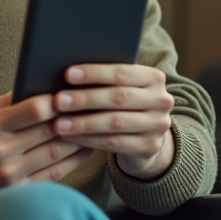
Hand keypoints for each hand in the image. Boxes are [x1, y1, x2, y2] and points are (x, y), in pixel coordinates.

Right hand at [0, 92, 92, 210]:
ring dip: (78, 139)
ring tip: (93, 127)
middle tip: (90, 109)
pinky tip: (86, 149)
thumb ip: (10, 99)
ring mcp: (11, 173)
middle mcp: (0, 150)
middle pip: (48, 131)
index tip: (69, 96)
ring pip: (55, 152)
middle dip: (72, 119)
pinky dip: (74, 160)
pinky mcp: (21, 191)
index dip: (56, 102)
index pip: (33, 109)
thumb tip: (42, 83)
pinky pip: (55, 174)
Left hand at [52, 64, 175, 179]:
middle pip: (118, 97)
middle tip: (59, 101)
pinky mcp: (150, 147)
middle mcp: (161, 100)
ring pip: (115, 122)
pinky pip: (114, 143)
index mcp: (154, 77)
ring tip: (59, 124)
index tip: (67, 75)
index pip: (122, 73)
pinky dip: (89, 140)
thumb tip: (67, 74)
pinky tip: (71, 138)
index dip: (94, 73)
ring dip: (83, 123)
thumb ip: (104, 80)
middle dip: (85, 99)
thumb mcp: (121, 88)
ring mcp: (158, 125)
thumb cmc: (124, 104)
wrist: (147, 136)